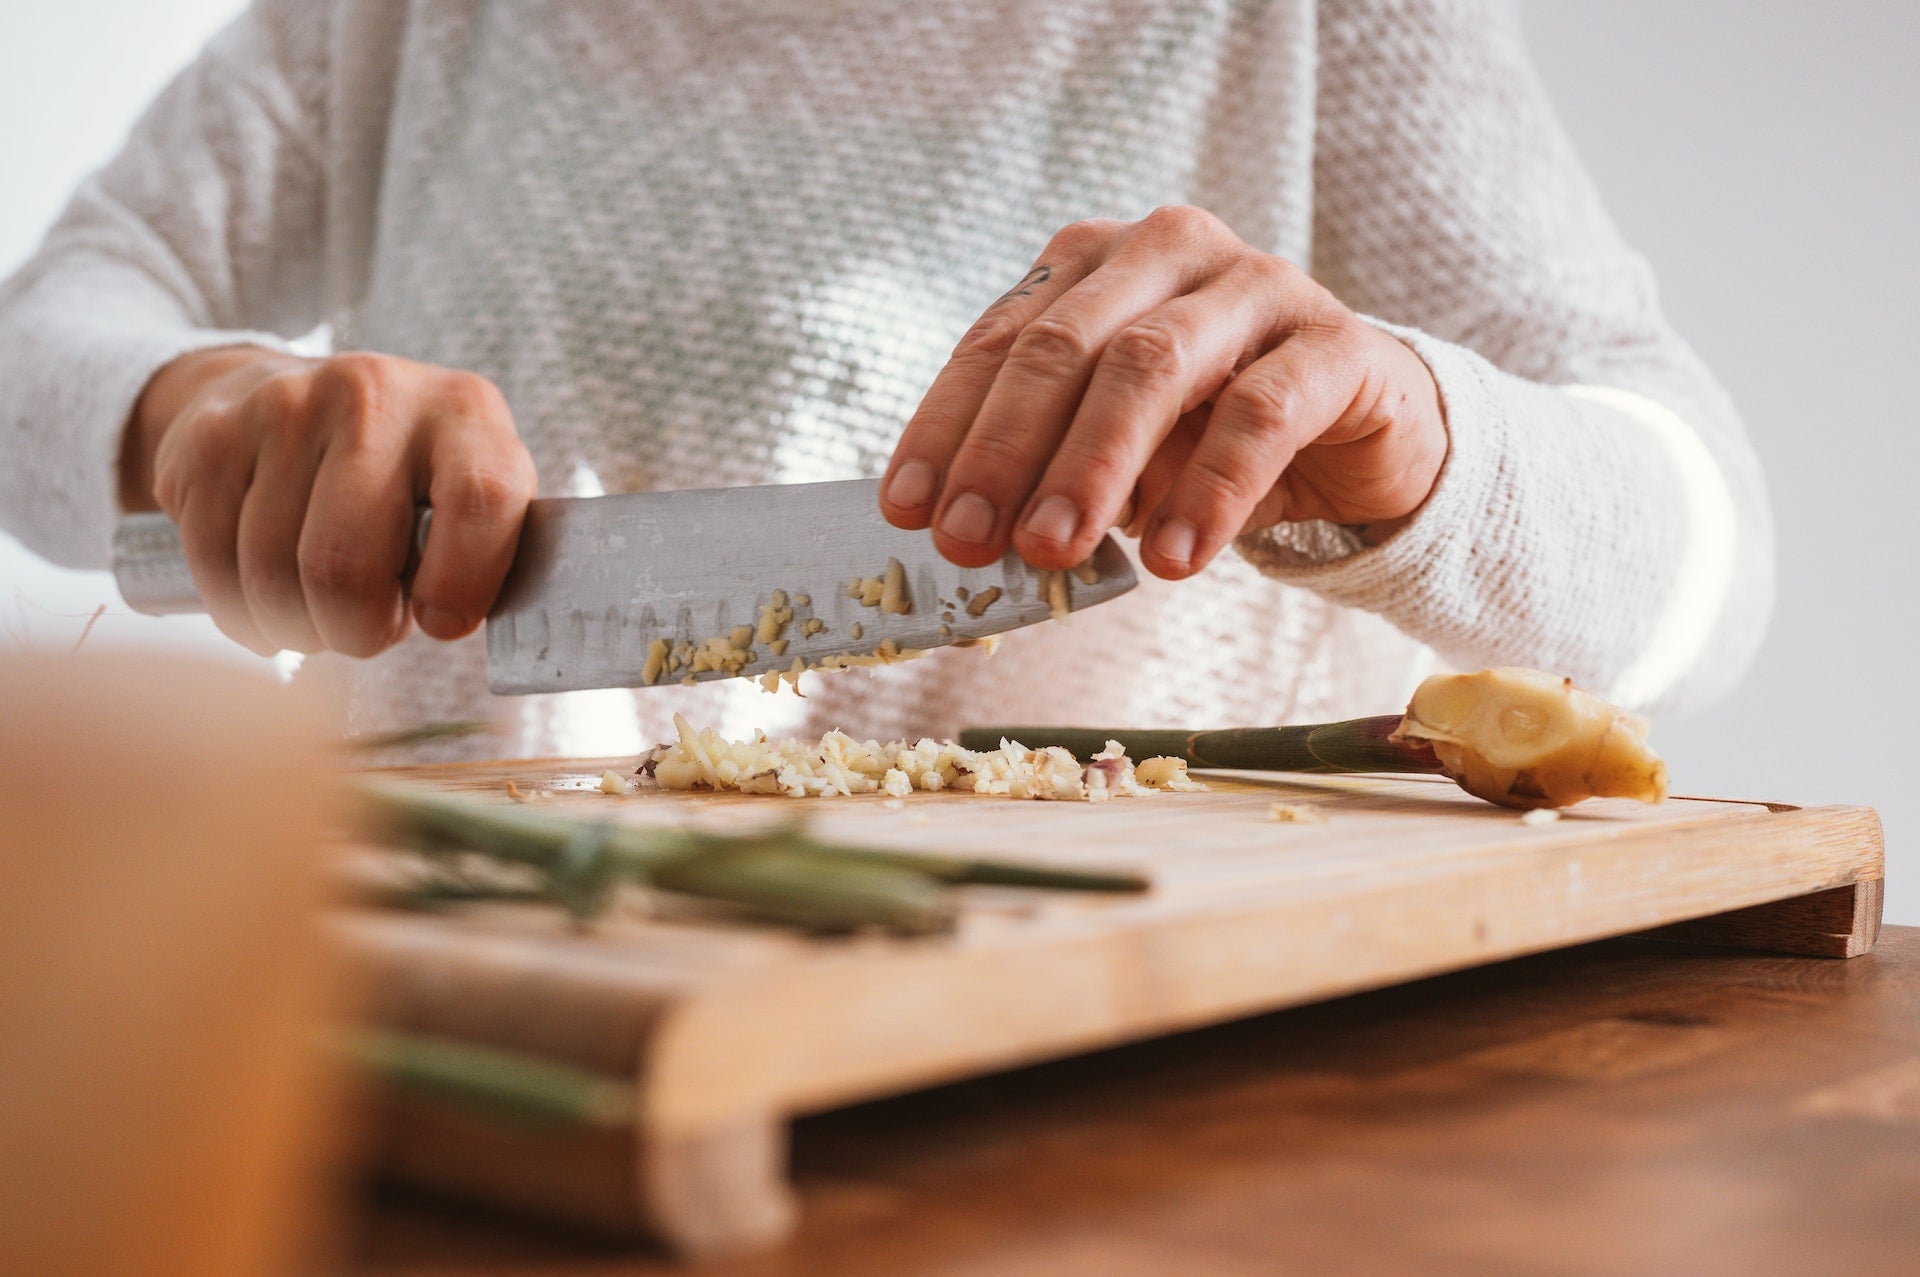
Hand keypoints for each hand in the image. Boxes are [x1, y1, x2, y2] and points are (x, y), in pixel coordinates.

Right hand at [119, 347, 536, 656]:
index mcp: (466, 412)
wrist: (298, 398)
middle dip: (355, 632)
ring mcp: (285, 406)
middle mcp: (375, 394)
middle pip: (347, 565)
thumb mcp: (470, 497)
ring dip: (297, 628)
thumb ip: (484, 553)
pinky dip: (241, 613)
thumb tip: (447, 621)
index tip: (442, 624)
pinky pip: (213, 568)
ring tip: (321, 611)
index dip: (462, 584)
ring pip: (272, 578)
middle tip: (366, 630)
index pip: (481, 501)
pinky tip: (267, 598)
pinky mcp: (211, 435)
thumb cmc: (411, 480)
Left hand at [880, 206, 1446, 578]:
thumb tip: (972, 536)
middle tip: (972, 544)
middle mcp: (1168, 251)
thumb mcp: (1115, 450)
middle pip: (1065, 346)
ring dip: (1092, 467)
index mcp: (1093, 263)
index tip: (907, 510)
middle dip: (1006, 451)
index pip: (1000, 340)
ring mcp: (1257, 284)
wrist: (1363, 430)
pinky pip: (1260, 412)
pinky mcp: (1336, 341)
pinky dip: (1207, 490)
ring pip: (1152, 366)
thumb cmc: (1211, 434)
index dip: (948, 428)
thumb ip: (1049, 471)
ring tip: (1054, 552)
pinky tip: (1172, 557)